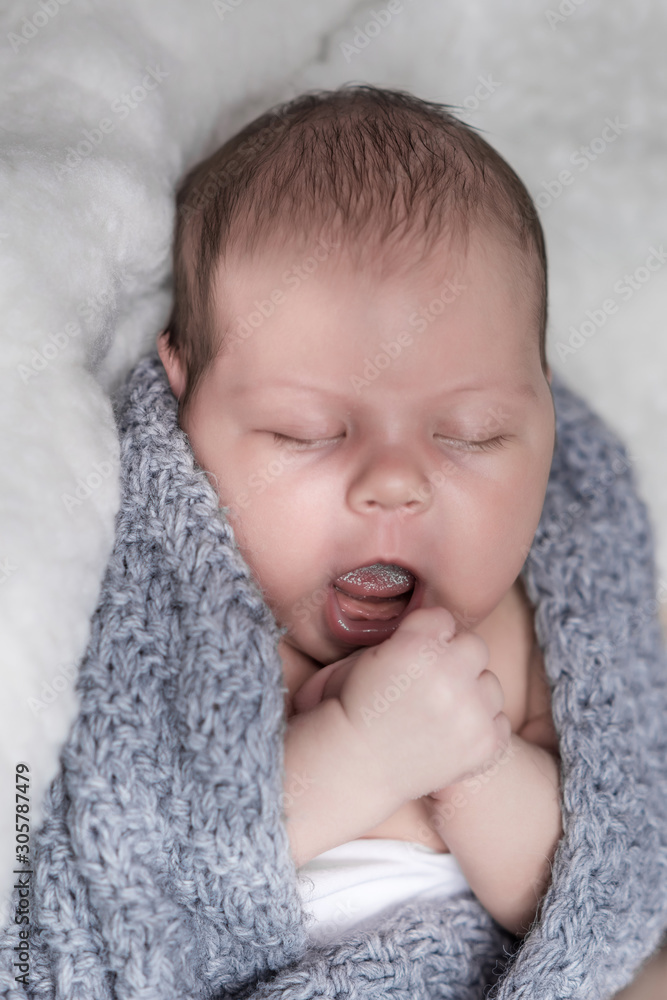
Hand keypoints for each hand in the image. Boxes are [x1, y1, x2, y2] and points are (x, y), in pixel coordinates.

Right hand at [318, 607, 511, 804]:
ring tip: (440, 712)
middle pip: (475, 645)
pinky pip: (499, 720)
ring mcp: (470, 712)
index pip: (443, 618)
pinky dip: (480, 727)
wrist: (354, 765)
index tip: (412, 655)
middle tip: (431, 682)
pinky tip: (451, 734)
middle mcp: (448, 675)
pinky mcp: (485, 743)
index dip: (426, 635)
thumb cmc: (356, 707)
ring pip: (491, 683)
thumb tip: (445, 633)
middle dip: (455, 660)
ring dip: (471, 694)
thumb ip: (412, 635)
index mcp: (415, 646)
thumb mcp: (369, 655)